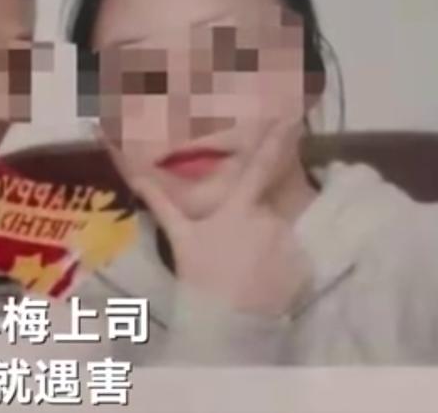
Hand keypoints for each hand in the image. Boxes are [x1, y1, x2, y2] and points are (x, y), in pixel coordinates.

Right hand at [102, 119, 312, 316]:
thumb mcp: (180, 238)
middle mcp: (269, 219)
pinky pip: (293, 259)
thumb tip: (134, 173)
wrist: (227, 325)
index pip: (260, 166)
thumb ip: (161, 202)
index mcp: (239, 208)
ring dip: (264, 246)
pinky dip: (281, 267)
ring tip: (243, 272)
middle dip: (251, 225)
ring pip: (277, 235)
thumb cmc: (200, 277)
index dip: (276, 138)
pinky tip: (261, 283)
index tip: (292, 112)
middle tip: (232, 252)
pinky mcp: (303, 267)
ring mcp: (288, 243)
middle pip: (263, 211)